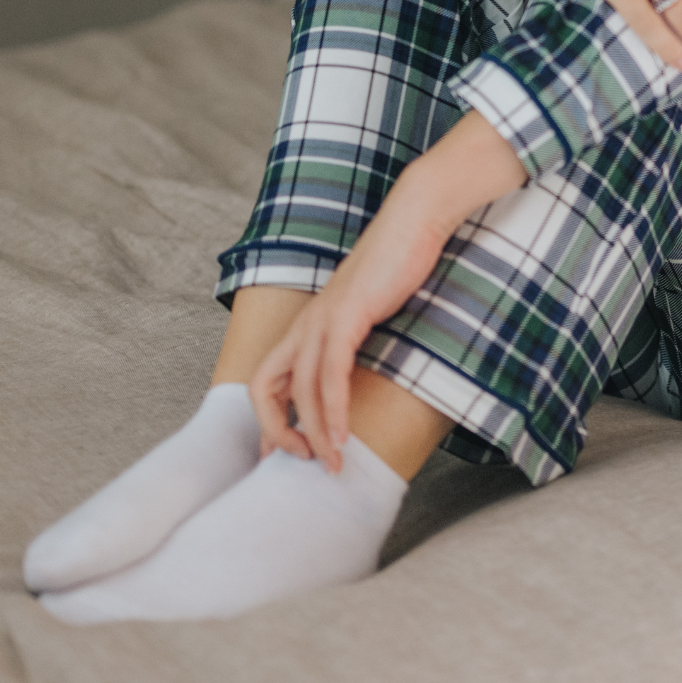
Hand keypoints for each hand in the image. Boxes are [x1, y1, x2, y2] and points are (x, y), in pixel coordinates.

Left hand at [248, 114, 525, 470]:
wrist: (416, 219)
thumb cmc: (400, 263)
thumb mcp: (371, 309)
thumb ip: (358, 338)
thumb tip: (361, 374)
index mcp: (307, 323)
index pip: (266, 379)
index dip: (269, 421)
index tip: (291, 451)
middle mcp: (306, 322)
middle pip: (266, 389)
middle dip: (277, 434)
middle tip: (304, 463)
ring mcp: (323, 317)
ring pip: (301, 390)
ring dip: (315, 433)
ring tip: (332, 464)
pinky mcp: (347, 315)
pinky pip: (330, 374)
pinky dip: (333, 410)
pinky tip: (344, 435)